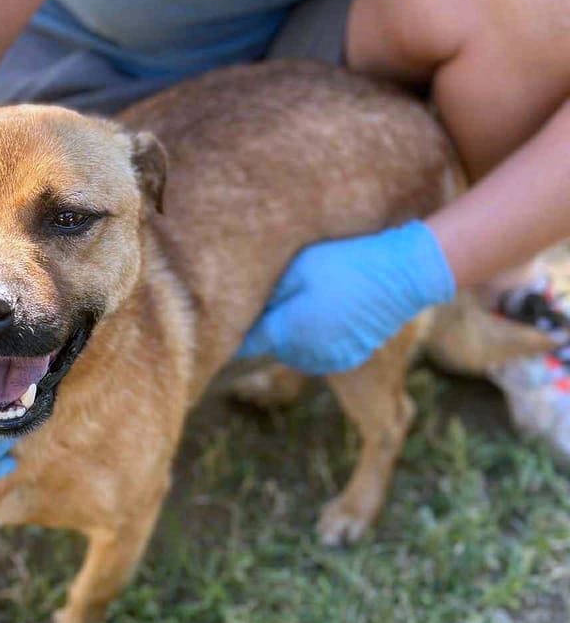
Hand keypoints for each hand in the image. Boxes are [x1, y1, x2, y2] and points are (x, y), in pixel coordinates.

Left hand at [237, 220, 454, 373]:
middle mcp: (306, 354)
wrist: (403, 275)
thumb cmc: (347, 262)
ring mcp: (328, 360)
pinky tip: (330, 312)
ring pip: (295, 350)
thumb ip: (270, 294)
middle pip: (272, 344)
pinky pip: (318, 352)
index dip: (233, 334)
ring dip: (293, 333)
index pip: (247, 342)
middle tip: (280, 295)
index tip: (219, 330)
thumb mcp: (300, 268)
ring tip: (311, 300)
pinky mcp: (346, 359)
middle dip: (270, 325)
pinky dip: (316, 338)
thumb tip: (243, 309)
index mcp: (289, 331)